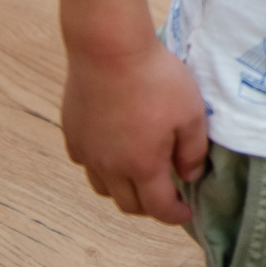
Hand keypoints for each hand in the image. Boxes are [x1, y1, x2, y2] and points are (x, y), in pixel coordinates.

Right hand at [62, 41, 208, 225]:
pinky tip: (113, 152)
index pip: (158, 207)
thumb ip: (192, 151)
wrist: (109, 51)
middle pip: (127, 204)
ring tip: (139, 178)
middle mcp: (110, 167)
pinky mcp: (73, 133)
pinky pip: (86, 163)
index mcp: (142, 166)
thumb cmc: (156, 80)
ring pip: (103, 188)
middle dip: (150, 207)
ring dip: (123, 190)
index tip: (186, 214)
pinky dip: (102, 168)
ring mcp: (87, 151)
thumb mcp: (192, 114)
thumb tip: (189, 176)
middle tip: (166, 198)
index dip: (174, 216)